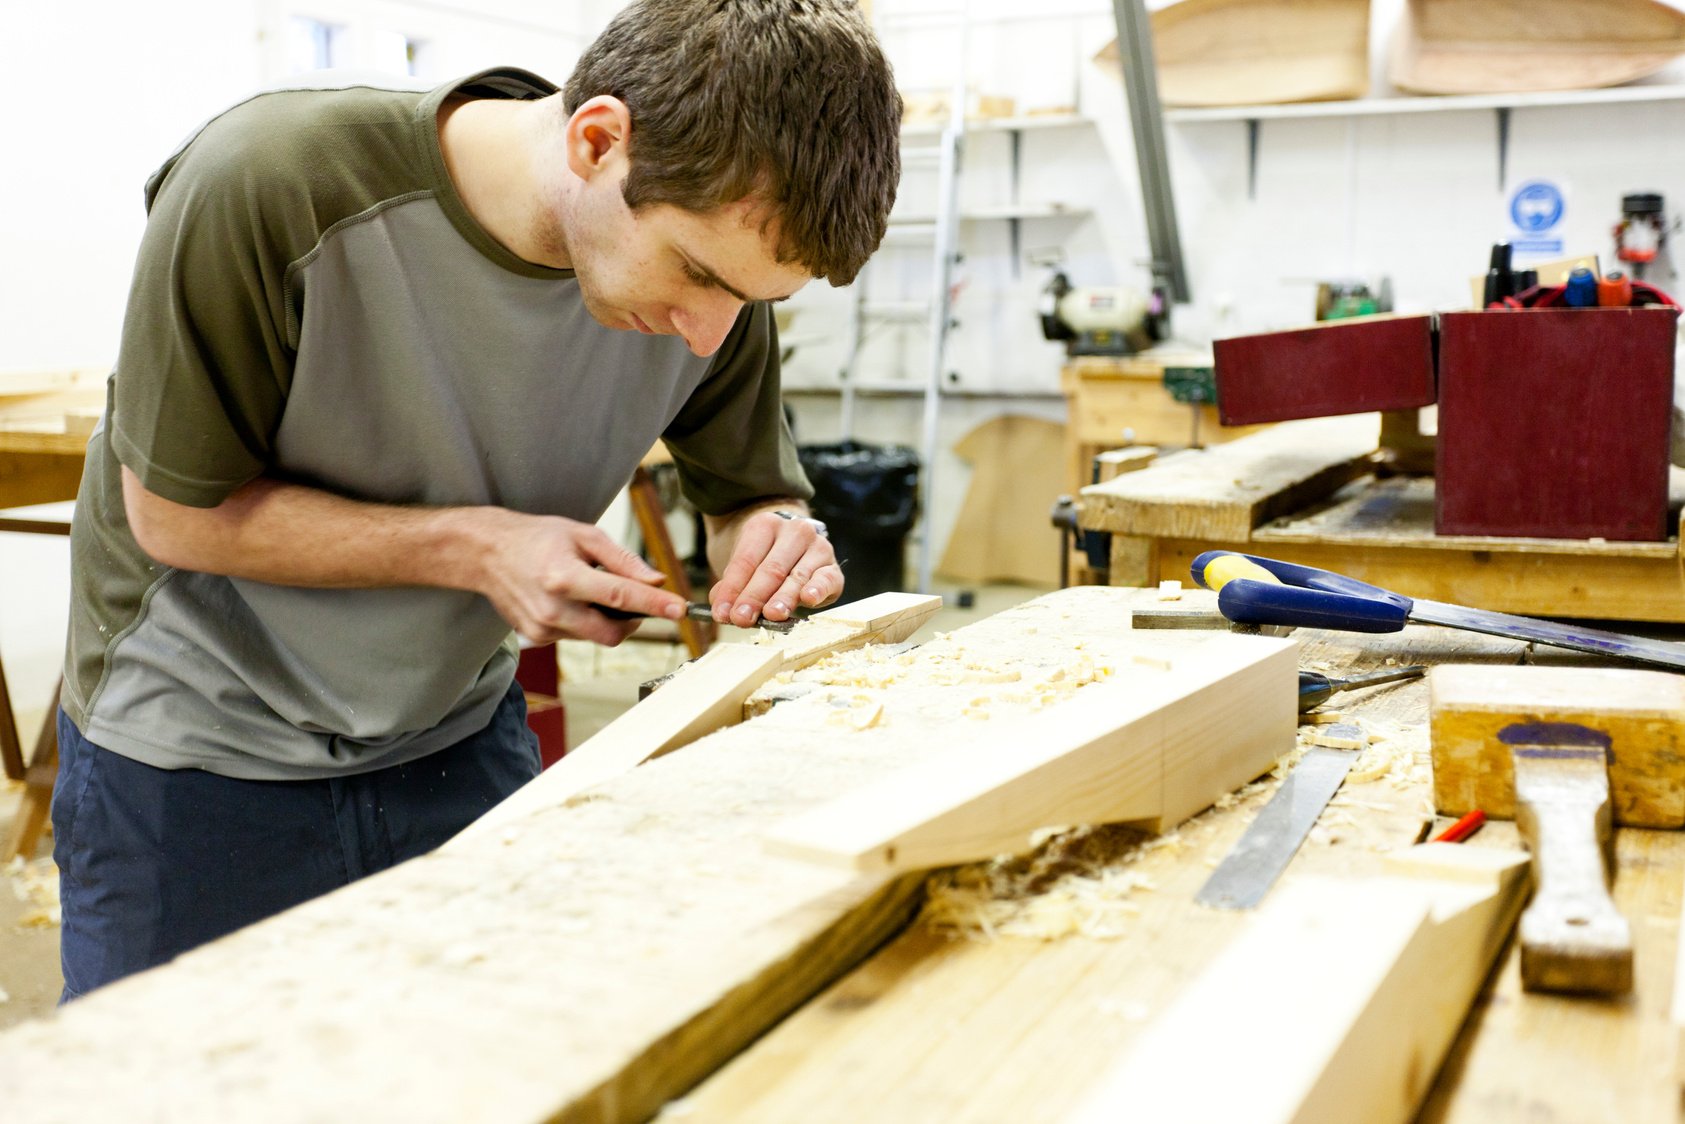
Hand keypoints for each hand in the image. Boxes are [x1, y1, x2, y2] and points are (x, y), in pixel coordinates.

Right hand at [477, 510, 685, 644]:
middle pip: (612, 633)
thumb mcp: (583, 535)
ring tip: (588, 590)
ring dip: (605, 619)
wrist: (487, 553)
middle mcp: (552, 608)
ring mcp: (541, 628)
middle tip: (637, 601)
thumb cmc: (538, 538)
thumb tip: (656, 580)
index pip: (620, 596)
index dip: (654, 604)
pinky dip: (583, 622)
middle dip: (633, 622)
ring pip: (595, 637)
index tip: (680, 609)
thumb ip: (623, 560)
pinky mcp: (536, 637)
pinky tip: (568, 600)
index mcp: (564, 576)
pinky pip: (576, 637)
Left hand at [708, 509, 842, 627]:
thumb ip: (731, 587)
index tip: (721, 612)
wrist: (798, 553)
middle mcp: (795, 532)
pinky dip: (817, 589)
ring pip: (797, 576)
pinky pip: (826, 579)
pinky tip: (808, 598)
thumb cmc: (766, 562)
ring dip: (783, 598)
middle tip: (741, 618)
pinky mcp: (833, 569)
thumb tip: (723, 609)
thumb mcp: (745, 567)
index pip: (746, 560)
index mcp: (766, 525)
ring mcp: (818, 548)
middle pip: (771, 568)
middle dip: (755, 596)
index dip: (732, 588)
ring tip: (771, 615)